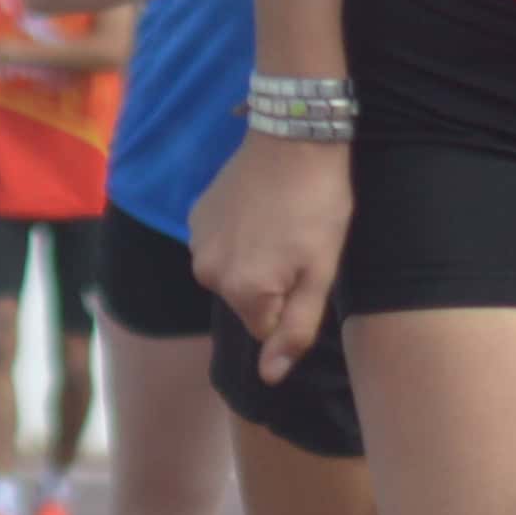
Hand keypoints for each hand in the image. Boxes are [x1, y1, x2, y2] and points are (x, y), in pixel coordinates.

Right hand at [193, 130, 353, 380]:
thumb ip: (296, 330)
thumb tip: (271, 377)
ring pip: (231, 275)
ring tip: (277, 223)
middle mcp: (209, 273)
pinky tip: (258, 209)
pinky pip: (218, 247)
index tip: (305, 264)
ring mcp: (197, 243)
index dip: (292, 301)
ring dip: (253, 260)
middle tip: (295, 242)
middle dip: (271, 283)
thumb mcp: (321, 272)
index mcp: (243, 291)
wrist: (293, 137)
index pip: (265, 329)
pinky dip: (237, 237)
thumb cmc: (319, 205)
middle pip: (245, 303)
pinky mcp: (194, 217)